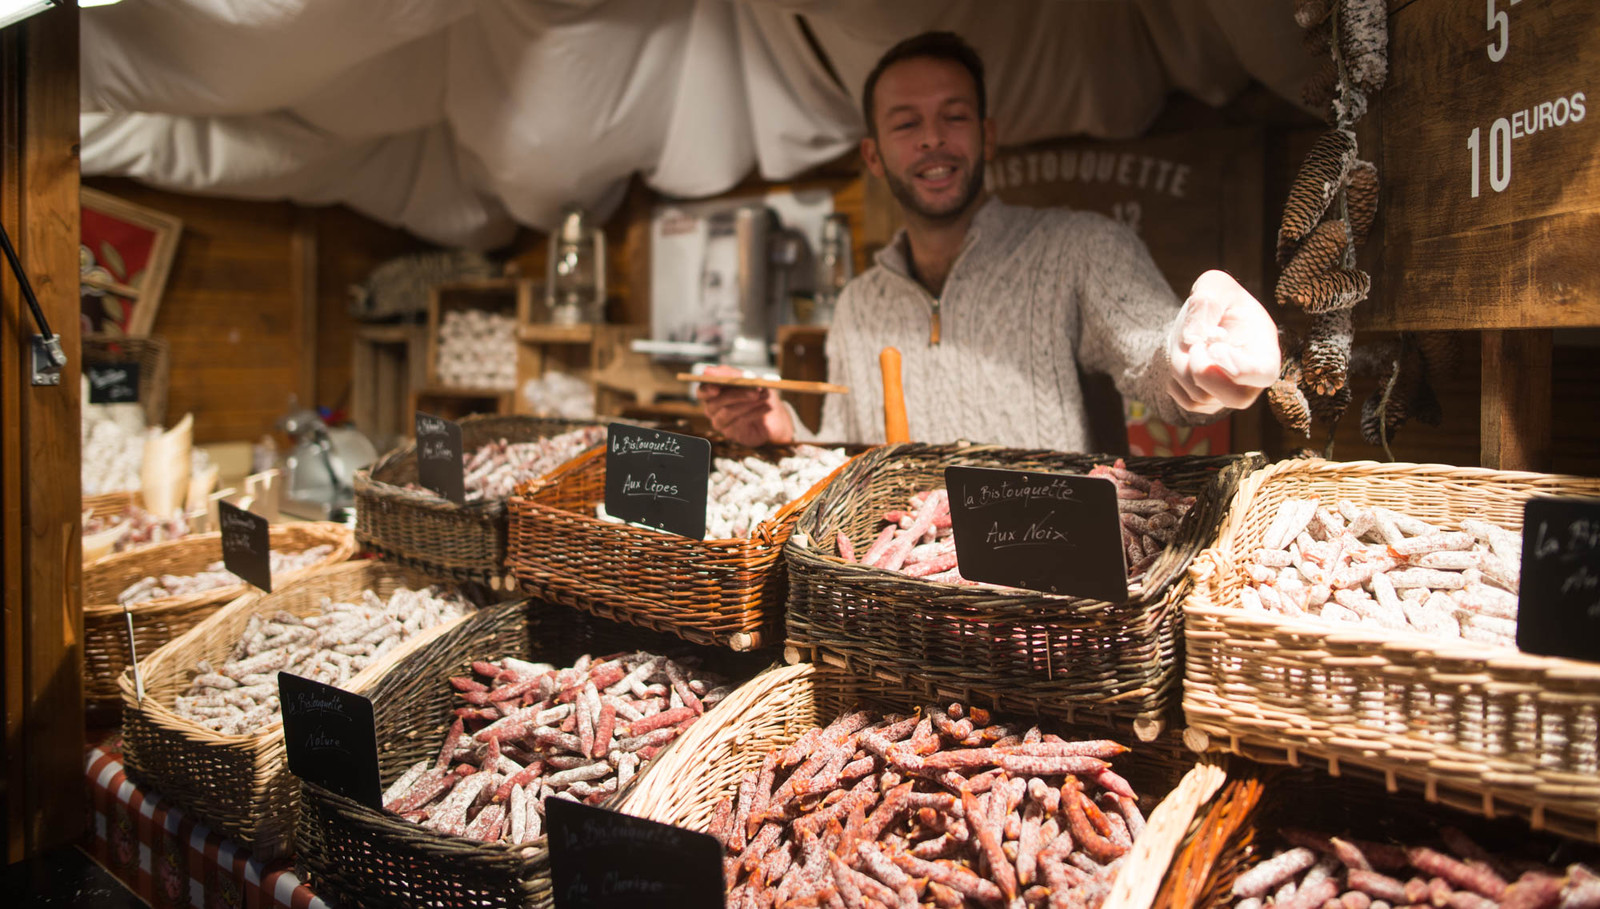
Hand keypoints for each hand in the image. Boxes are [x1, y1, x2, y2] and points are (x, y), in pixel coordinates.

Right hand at [696, 365, 795, 446]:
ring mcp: (720, 422)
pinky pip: (740, 422)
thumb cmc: (758, 394)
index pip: (702, 392)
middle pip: (716, 402)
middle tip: (755, 390)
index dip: (706, 390)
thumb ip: (731, 374)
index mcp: (713, 393)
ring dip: (748, 403)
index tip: (716, 388)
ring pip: (728, 412)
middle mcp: (712, 409)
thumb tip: (709, 370)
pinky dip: (755, 412)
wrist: (775, 417)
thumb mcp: (748, 379)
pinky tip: (767, 407)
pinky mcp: (731, 433)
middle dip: (737, 394)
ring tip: (765, 397)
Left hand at [1165, 270, 1280, 414]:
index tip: (1214, 346)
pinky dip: (1176, 381)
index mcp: (1265, 350)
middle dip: (1206, 374)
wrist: (1202, 320)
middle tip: (1194, 348)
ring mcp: (1230, 394)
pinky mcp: (1209, 402)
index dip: (1237, 366)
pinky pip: (1187, 402)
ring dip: (1184, 369)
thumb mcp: (1214, 285)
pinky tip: (1184, 358)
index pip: (1263, 374)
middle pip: (1237, 400)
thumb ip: (1207, 302)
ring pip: (1202, 398)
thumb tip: (1192, 338)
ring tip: (1192, 344)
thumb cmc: (1218, 301)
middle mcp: (1252, 380)